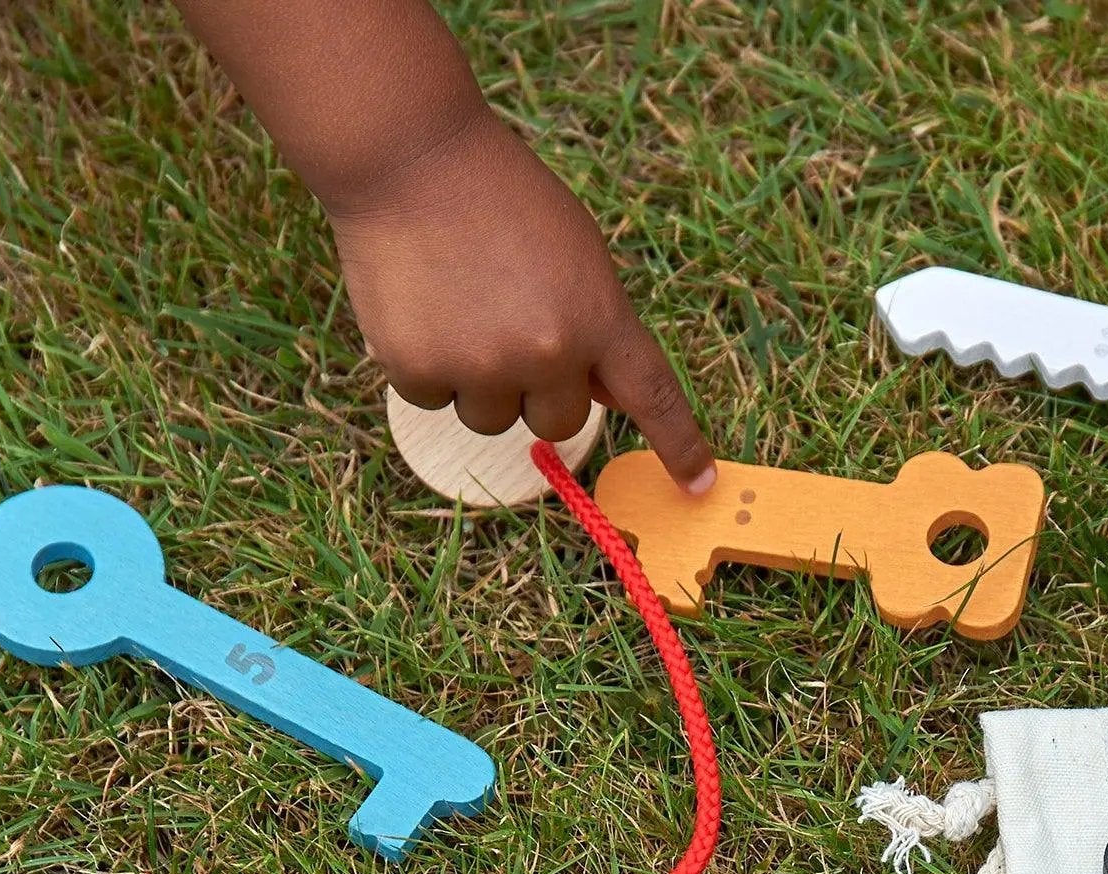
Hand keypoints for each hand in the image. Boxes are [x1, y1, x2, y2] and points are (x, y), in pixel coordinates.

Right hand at [333, 110, 714, 490]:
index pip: (651, 394)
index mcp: (597, 316)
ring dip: (478, 382)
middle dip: (536, 390)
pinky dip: (426, 364)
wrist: (409, 155)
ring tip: (458, 307)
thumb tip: (602, 395)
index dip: (677, 444)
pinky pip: (434, 399)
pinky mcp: (420, 370)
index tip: (698, 483)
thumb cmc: (500, 197)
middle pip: (557, 423)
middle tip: (505, 323)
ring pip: (492, 419)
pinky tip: (421, 305)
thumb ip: (594, 324)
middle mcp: (546, 352)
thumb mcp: (575, 252)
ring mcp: (481, 366)